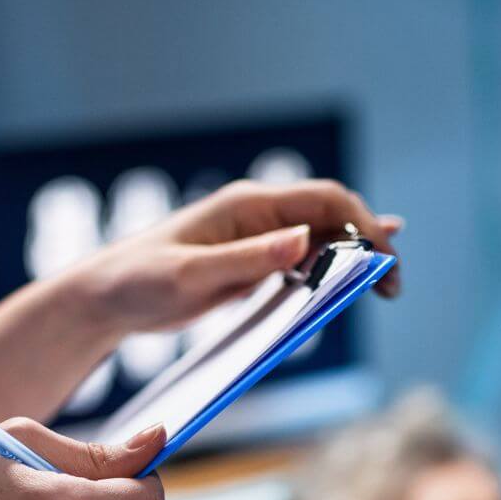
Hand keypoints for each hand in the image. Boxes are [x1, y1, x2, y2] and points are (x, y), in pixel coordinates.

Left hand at [73, 178, 403, 342]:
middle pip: (331, 219)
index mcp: (247, 206)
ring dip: (353, 260)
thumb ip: (246, 260)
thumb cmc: (139, 280)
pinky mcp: (247, 265)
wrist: (107, 298)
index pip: (325, 201)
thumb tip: (303, 241)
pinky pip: (298, 262)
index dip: (363, 225)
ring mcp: (254, 241)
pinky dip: (328, 270)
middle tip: (393, 286)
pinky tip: (352, 277)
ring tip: (386, 288)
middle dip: (368, 246)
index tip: (385, 259)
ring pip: (319, 241)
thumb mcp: (191, 274)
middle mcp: (257, 216)